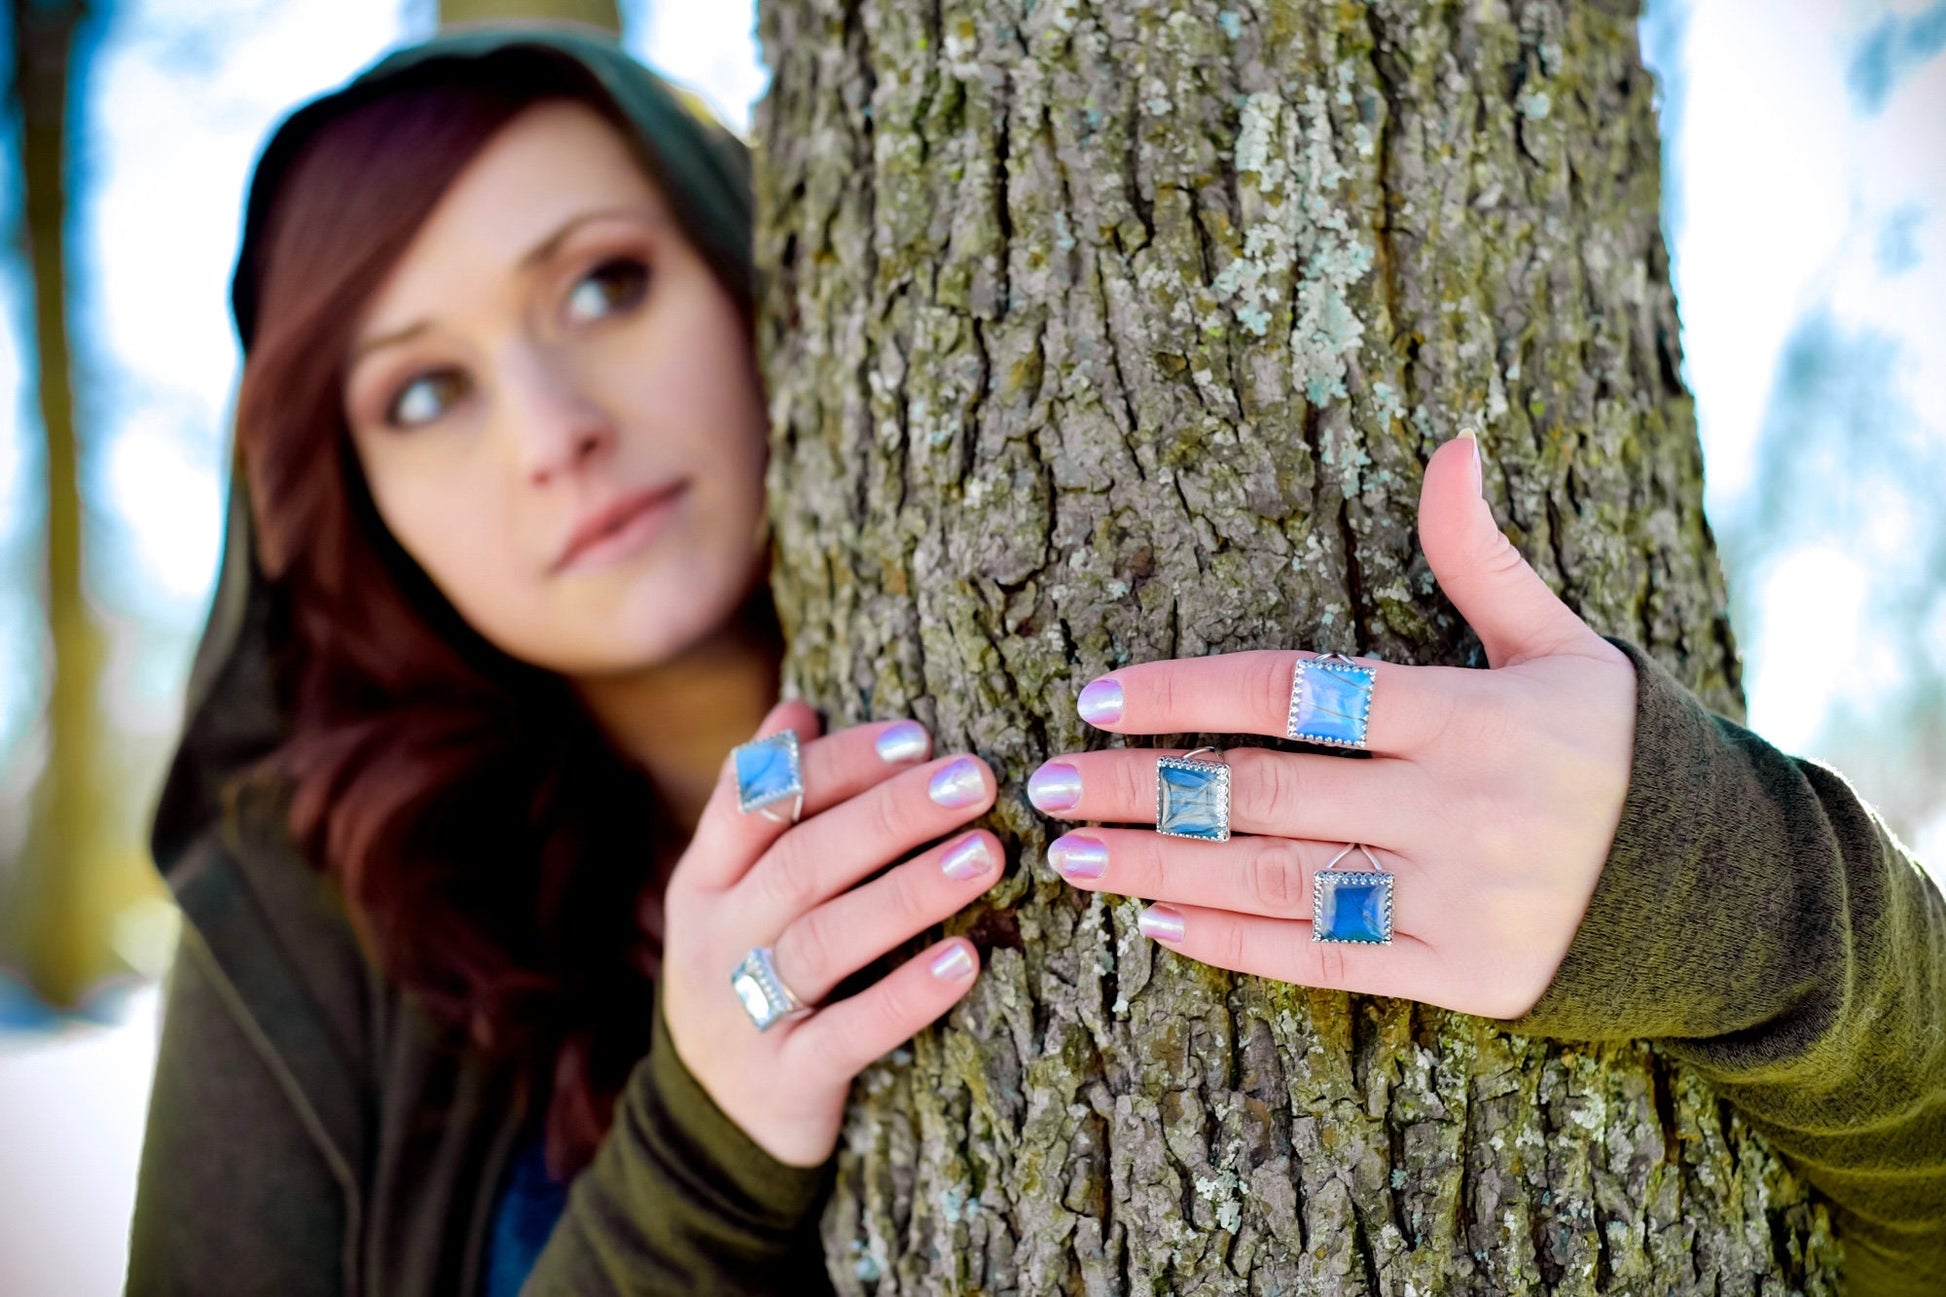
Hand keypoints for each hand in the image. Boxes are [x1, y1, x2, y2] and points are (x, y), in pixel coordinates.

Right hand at [656, 708, 1000, 1165]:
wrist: (713, 1122)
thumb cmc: (748, 973)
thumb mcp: (734, 891)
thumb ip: (762, 803)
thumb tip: (798, 710)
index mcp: (706, 878)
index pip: (759, 798)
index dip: (835, 762)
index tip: (916, 737)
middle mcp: (717, 938)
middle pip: (800, 862)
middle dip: (888, 814)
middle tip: (973, 779)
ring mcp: (745, 1012)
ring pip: (823, 941)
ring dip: (907, 892)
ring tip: (984, 854)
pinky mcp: (786, 1079)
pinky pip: (848, 1033)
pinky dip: (906, 996)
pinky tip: (964, 960)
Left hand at [1027, 431, 1637, 1020]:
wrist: (1724, 890)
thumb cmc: (1620, 749)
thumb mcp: (1563, 644)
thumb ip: (1481, 557)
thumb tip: (1448, 443)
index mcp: (1469, 713)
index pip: (1292, 693)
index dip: (1183, 693)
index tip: (1095, 701)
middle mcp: (1455, 805)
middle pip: (1262, 792)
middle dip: (1139, 788)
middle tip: (1044, 787)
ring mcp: (1457, 896)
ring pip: (1275, 880)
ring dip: (1158, 868)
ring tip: (1070, 859)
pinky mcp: (1462, 973)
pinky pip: (1324, 960)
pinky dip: (1235, 945)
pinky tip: (1158, 925)